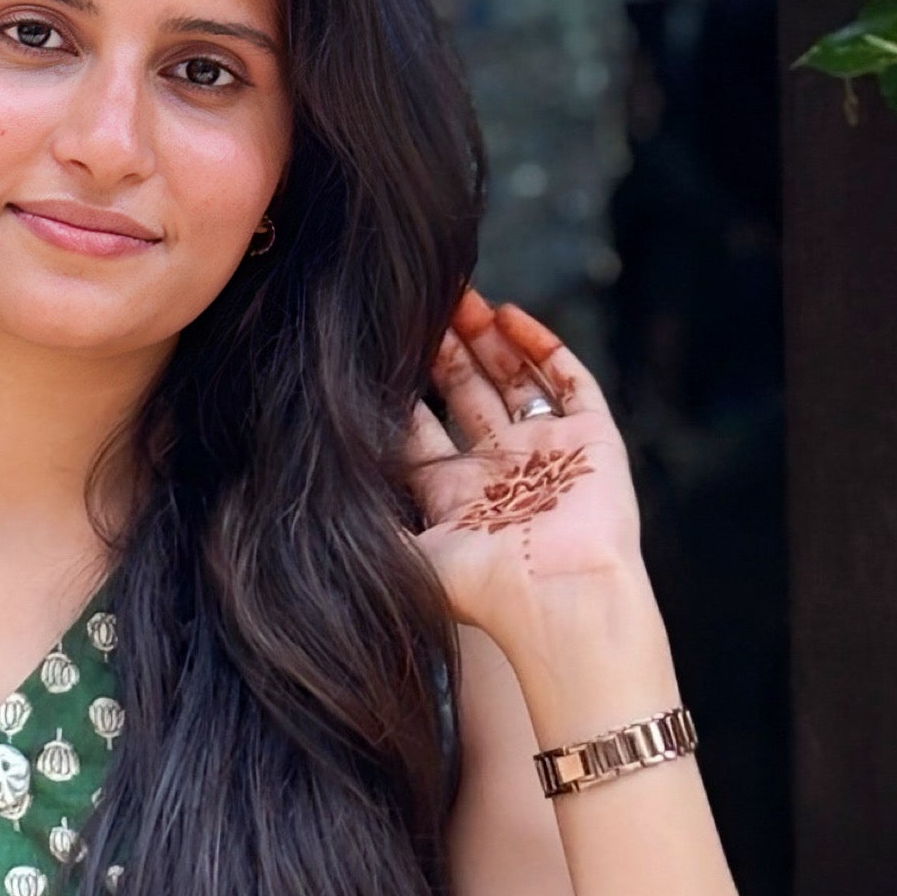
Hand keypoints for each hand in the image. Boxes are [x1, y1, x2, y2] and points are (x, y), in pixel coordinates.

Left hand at [401, 293, 662, 696]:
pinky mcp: (592, 442)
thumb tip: (304, 496)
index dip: (403, 393)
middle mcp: (502, 472)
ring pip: (516, 381)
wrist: (559, 598)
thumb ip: (365, 522)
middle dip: (446, 351)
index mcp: (457, 498)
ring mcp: (549, 455)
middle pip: (469, 395)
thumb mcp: (405, 555)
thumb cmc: (483, 586)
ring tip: (462, 296)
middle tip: (423, 305)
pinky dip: (543, 347)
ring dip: (489, 340)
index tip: (379, 351)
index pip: (424, 433)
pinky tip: (511, 316)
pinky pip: (570, 383)